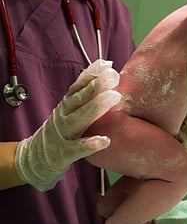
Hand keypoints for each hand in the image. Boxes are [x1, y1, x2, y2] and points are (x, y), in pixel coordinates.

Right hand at [15, 59, 120, 190]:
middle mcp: (64, 116)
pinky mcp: (64, 153)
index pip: (78, 86)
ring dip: (96, 107)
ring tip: (113, 97)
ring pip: (78, 119)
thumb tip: (108, 68)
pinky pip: (77, 148)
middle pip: (78, 99)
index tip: (107, 65)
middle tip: (113, 77)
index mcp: (67, 104)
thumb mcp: (71, 109)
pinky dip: (90, 144)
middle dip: (95, 86)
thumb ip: (87, 92)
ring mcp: (63, 134)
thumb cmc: (61, 131)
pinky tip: (104, 140)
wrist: (36, 158)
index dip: (92, 75)